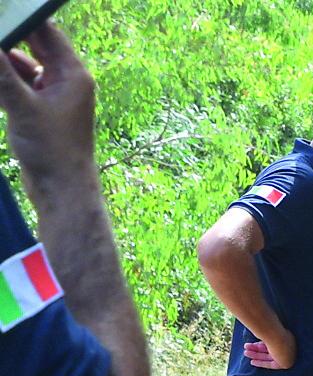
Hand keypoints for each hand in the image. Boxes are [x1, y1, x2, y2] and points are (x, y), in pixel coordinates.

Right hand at [0, 24, 96, 180]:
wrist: (61, 188)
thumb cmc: (52, 150)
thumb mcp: (22, 107)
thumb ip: (1, 74)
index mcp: (73, 74)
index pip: (48, 32)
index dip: (24, 18)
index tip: (3, 10)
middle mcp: (66, 81)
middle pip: (33, 46)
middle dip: (8, 38)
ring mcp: (52, 94)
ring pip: (22, 66)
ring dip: (2, 62)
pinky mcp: (39, 109)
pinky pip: (17, 85)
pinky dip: (2, 81)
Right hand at [244, 328, 295, 368]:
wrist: (277, 337)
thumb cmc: (271, 330)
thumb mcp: (265, 328)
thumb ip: (262, 329)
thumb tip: (252, 321)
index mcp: (287, 336)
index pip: (273, 342)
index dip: (262, 343)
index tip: (253, 344)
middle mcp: (289, 345)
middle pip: (271, 349)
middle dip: (257, 349)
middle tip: (246, 347)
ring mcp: (289, 355)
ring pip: (270, 356)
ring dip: (257, 355)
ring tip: (245, 353)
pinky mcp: (286, 364)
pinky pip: (272, 365)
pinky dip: (262, 363)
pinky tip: (252, 362)